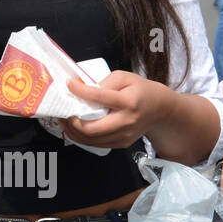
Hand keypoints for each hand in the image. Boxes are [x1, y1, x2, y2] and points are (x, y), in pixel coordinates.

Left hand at [61, 71, 177, 149]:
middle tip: (61, 110)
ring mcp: (124, 136)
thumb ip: (104, 82)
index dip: (80, 91)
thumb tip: (82, 88)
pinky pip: (95, 144)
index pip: (99, 98)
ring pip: (90, 140)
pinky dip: (80, 136)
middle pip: (91, 129)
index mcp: (128, 102)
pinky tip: (74, 126)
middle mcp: (126, 122)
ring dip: (72, 130)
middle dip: (71, 121)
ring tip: (64, 118)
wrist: (161, 110)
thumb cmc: (140, 91)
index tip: (69, 84)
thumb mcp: (125, 78)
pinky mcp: (120, 144)